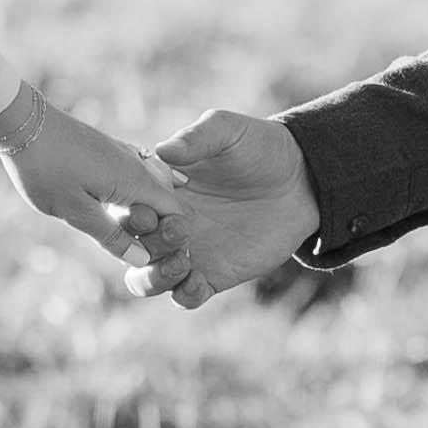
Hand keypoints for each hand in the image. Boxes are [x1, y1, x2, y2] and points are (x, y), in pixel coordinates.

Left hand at [0, 81, 189, 270]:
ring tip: (117, 229)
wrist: (21, 121)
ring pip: (150, 190)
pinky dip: (131, 197)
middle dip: (158, 228)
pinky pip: (133, 178)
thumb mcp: (75, 211)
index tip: (153, 255)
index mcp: (136, 181)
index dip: (173, 238)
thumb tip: (142, 260)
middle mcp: (137, 165)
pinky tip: (112, 207)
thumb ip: (111, 237)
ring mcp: (123, 155)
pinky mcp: (109, 151)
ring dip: (142, 213)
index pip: (179, 214)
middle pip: (167, 203)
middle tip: (131, 247)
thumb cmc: (45, 168)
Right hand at [125, 106, 319, 308]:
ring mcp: (186, 251)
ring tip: (183, 262)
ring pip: (146, 279)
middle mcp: (164, 223)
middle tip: (179, 230)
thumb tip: (163, 151)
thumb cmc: (259, 146)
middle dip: (144, 245)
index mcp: (158, 189)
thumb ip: (198, 137)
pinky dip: (183, 295)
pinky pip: (185, 296)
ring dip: (155, 277)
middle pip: (129, 247)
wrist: (302, 179)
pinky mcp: (213, 275)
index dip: (128, 213)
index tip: (147, 211)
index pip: (125, 206)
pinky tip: (198, 283)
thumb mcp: (228, 131)